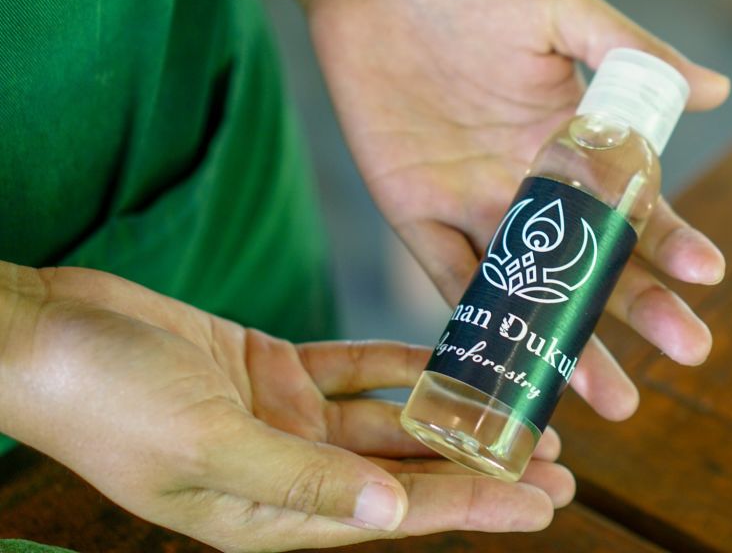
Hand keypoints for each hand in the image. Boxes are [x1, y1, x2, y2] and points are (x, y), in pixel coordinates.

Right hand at [0, 265, 572, 551]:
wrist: (49, 336)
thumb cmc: (110, 402)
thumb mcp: (208, 446)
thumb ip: (303, 482)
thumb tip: (393, 515)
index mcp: (273, 513)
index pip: (399, 517)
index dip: (476, 509)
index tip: (546, 503)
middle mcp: (288, 472)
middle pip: (407, 476)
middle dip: (481, 470)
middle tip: (559, 464)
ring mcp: (282, 420)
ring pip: (388, 426)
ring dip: (449, 420)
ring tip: (520, 414)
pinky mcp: (271, 371)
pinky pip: (352, 373)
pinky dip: (397, 368)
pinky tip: (444, 363)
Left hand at [303, 0, 730, 420]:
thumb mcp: (558, 13)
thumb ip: (629, 54)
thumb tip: (716, 90)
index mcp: (572, 143)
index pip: (634, 206)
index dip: (672, 242)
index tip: (708, 275)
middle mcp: (530, 187)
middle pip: (592, 264)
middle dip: (639, 310)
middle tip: (688, 354)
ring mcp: (474, 204)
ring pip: (529, 287)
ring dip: (567, 342)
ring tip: (610, 396)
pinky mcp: (414, 211)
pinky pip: (447, 275)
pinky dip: (476, 321)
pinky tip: (513, 367)